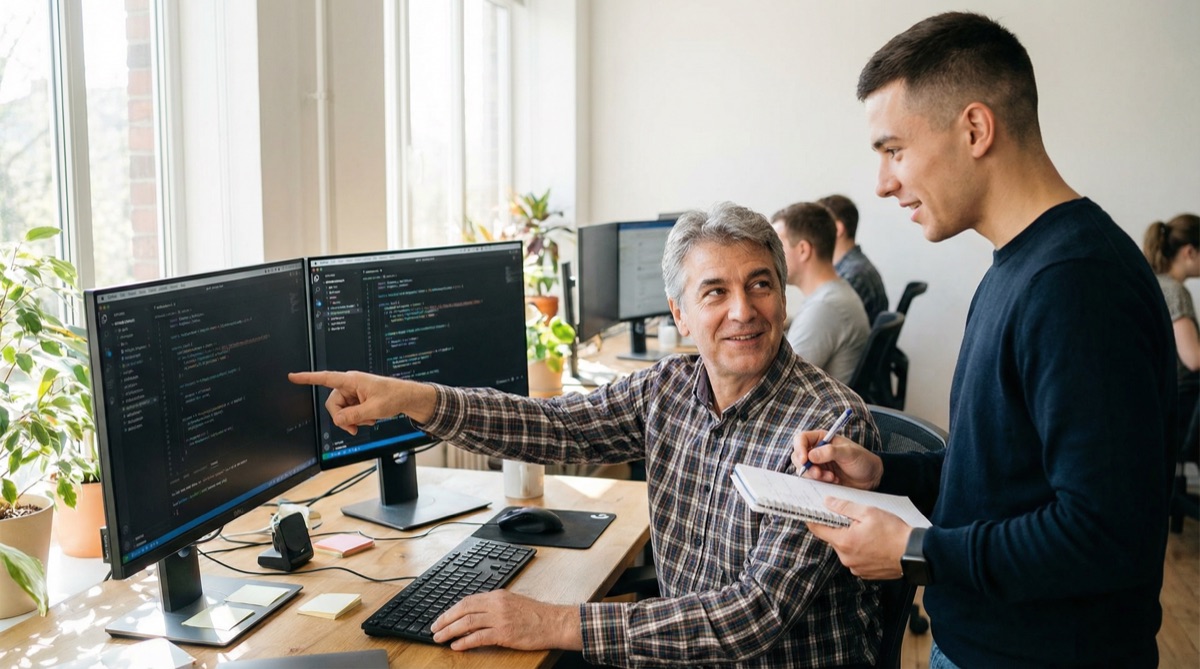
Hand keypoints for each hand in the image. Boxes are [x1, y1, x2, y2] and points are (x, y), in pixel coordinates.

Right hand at [288, 370, 433, 433]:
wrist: (407, 398)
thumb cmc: (394, 396)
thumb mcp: (374, 409)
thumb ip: (354, 415)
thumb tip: (338, 420)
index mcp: (352, 380)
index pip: (326, 378)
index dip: (308, 378)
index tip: (293, 376)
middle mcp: (350, 385)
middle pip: (333, 404)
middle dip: (342, 418)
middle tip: (355, 428)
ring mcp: (354, 393)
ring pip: (341, 410)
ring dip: (353, 419)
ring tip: (369, 420)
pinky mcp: (357, 400)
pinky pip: (349, 412)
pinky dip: (358, 418)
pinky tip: (370, 418)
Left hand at [431, 590, 582, 650]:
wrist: (555, 622)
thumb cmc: (537, 615)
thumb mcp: (514, 603)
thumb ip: (495, 606)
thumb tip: (476, 614)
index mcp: (498, 595)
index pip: (468, 600)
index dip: (451, 610)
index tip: (442, 618)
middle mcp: (497, 604)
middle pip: (463, 610)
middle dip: (445, 620)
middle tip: (434, 629)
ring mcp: (500, 618)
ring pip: (467, 623)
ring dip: (450, 631)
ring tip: (439, 638)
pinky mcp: (504, 633)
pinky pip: (479, 637)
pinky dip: (465, 642)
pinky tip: (456, 646)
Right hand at [792, 430, 882, 489]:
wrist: (871, 478)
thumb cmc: (863, 460)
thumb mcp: (849, 453)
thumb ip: (830, 452)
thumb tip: (811, 455)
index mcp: (822, 439)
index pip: (801, 439)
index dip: (799, 448)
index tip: (805, 460)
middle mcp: (817, 450)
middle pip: (798, 456)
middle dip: (806, 466)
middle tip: (819, 473)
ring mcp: (818, 464)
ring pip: (803, 470)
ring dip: (814, 475)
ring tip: (831, 477)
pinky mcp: (820, 477)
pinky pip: (811, 480)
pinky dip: (820, 482)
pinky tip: (834, 481)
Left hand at [806, 498, 911, 579]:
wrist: (915, 553)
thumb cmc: (893, 532)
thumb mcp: (868, 512)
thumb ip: (844, 507)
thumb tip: (827, 502)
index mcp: (844, 542)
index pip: (818, 530)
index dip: (814, 519)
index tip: (812, 513)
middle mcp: (846, 558)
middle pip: (834, 539)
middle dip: (841, 528)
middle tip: (856, 520)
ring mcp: (856, 568)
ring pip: (845, 549)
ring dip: (852, 540)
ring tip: (870, 532)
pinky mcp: (865, 573)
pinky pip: (856, 558)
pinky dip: (861, 550)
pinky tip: (874, 543)